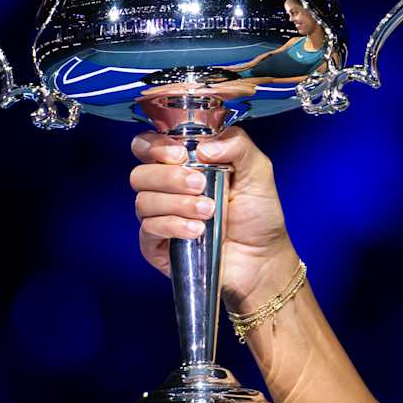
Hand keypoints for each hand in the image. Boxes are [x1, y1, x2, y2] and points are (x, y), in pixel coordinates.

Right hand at [130, 125, 297, 307]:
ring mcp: (160, 218)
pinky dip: (173, 227)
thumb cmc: (258, 216)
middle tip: (201, 184)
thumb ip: (237, 144)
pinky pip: (148, 231)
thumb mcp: (257, 171)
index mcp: (183, 165)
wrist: (263, 258)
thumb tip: (204, 145)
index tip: (180, 154)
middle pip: (140, 175)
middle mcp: (166, 190)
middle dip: (169, 177)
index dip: (155, 146)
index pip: (147, 146)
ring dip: (178, 204)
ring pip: (144, 202)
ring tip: (209, 211)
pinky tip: (196, 231)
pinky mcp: (157, 246)